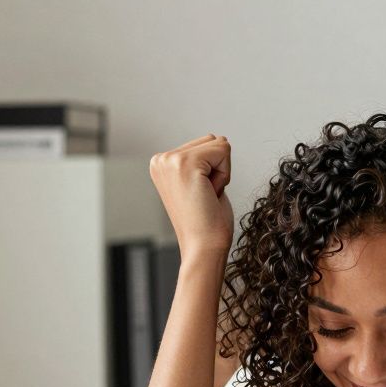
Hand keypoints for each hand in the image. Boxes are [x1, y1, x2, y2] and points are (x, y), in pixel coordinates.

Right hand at [149, 134, 234, 255]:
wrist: (203, 247)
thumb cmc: (207, 223)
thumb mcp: (200, 183)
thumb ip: (204, 161)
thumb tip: (220, 139)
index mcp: (161, 163)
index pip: (205, 144)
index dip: (213, 170)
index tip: (201, 194)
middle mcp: (160, 159)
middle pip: (212, 140)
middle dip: (218, 168)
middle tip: (206, 196)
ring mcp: (169, 160)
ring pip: (219, 144)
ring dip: (222, 172)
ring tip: (207, 195)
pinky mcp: (183, 163)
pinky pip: (224, 151)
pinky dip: (225, 175)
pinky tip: (210, 194)